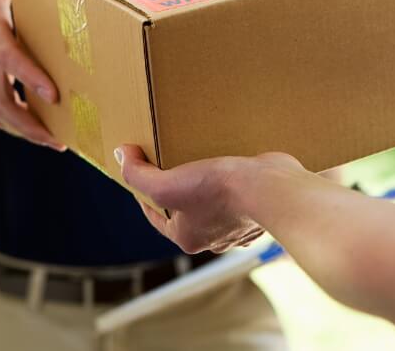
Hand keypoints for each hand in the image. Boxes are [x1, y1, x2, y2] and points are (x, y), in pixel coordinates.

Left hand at [116, 145, 303, 253]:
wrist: (273, 190)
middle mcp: (214, 238)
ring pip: (212, 203)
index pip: (155, 216)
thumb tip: (120, 156)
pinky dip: (232, 181)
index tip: (141, 170)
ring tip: (201, 158)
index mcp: (188, 238)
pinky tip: (231, 162)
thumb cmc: (219, 191)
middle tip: (173, 161)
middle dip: (177, 188)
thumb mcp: (167, 184)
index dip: (143, 192)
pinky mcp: (257, 209)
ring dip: (205, 183)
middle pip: (185, 210)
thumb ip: (138, 175)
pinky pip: (238, 195)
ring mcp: (238, 225)